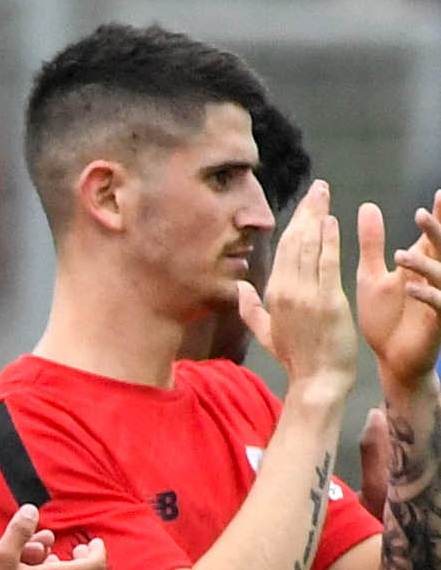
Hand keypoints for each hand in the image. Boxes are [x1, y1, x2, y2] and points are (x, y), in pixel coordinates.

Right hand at [236, 179, 355, 401]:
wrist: (317, 380)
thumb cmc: (296, 359)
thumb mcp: (267, 334)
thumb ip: (250, 309)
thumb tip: (238, 288)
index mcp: (273, 296)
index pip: (283, 251)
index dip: (294, 224)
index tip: (305, 204)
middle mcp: (287, 291)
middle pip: (296, 242)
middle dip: (307, 212)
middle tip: (318, 188)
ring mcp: (306, 295)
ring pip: (309, 248)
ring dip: (318, 218)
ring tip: (324, 196)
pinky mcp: (328, 301)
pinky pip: (326, 264)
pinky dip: (328, 241)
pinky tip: (330, 221)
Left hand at [354, 192, 440, 406]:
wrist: (391, 359)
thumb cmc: (385, 317)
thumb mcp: (373, 274)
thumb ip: (372, 243)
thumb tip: (368, 206)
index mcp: (419, 265)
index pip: (430, 236)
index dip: (436, 216)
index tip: (437, 194)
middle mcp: (432, 278)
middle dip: (436, 231)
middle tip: (422, 213)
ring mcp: (437, 298)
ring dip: (424, 264)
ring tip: (401, 256)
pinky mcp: (437, 322)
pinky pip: (439, 305)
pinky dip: (427, 295)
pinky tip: (412, 289)